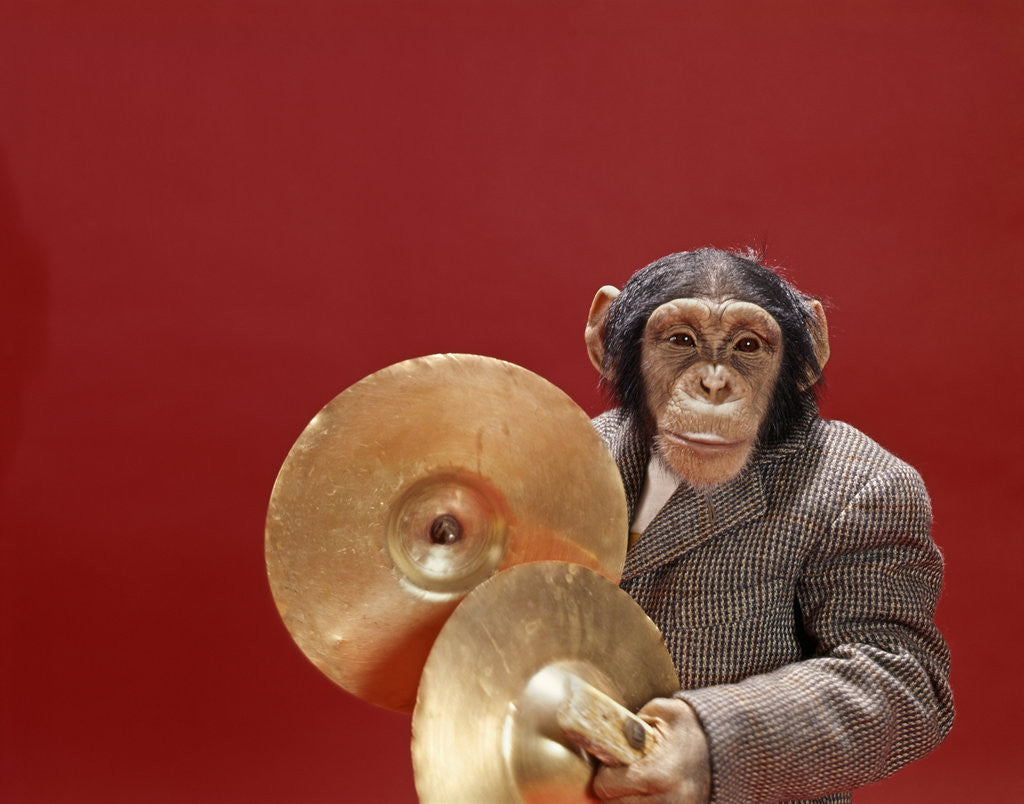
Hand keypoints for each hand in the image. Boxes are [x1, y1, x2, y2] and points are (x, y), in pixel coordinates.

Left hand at [591, 697, 710, 802]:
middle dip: (614, 790)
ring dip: (626, 800)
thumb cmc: (692, 725)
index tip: (612, 764)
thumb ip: (630, 722)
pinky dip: (642, 802)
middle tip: (622, 774)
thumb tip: (604, 729)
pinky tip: (646, 792)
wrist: (729, 744)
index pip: (606, 787)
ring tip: (634, 784)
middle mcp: (668, 801)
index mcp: (657, 774)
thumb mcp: (661, 711)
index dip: (603, 774)